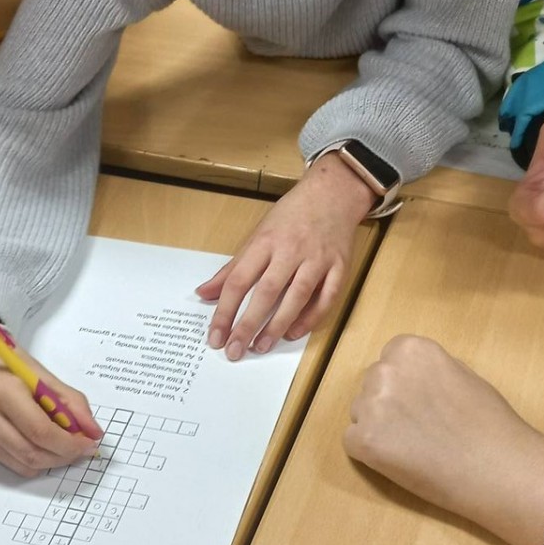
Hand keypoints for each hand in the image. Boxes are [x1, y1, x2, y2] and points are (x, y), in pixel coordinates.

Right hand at [0, 326, 103, 477]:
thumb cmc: (3, 359)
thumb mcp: (39, 372)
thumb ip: (70, 402)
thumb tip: (93, 432)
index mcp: (1, 389)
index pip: (40, 431)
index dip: (69, 444)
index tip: (89, 444)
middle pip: (32, 453)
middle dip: (63, 456)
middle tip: (81, 449)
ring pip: (23, 465)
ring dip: (51, 462)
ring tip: (65, 448)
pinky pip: (12, 462)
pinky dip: (33, 460)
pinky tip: (42, 446)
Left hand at [197, 153, 372, 359]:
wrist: (332, 193)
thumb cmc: (290, 216)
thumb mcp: (257, 235)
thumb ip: (232, 268)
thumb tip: (204, 293)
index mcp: (264, 242)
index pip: (238, 281)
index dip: (225, 311)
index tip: (216, 336)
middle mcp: (290, 251)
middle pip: (266, 292)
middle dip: (247, 324)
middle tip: (234, 351)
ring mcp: (317, 259)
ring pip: (296, 297)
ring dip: (277, 325)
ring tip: (260, 347)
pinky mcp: (339, 266)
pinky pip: (327, 297)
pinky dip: (311, 317)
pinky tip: (293, 333)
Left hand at [344, 335, 536, 523]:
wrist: (497, 467)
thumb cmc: (490, 423)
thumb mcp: (463, 375)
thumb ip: (430, 370)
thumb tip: (412, 376)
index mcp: (411, 349)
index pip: (390, 359)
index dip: (404, 383)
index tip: (422, 402)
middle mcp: (385, 370)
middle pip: (372, 386)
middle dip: (388, 404)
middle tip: (420, 428)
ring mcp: (371, 405)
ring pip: (360, 414)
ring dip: (379, 428)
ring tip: (415, 447)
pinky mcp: (363, 440)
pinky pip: (353, 442)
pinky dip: (371, 453)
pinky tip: (402, 461)